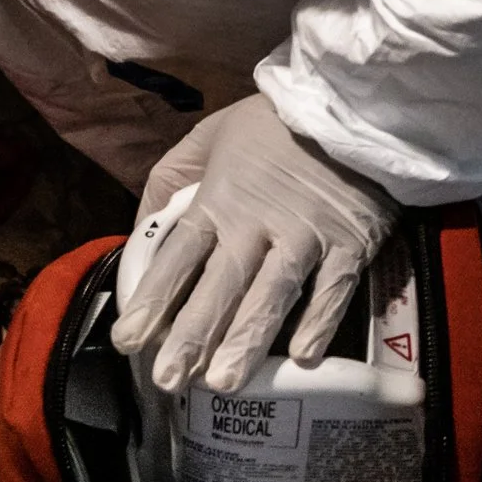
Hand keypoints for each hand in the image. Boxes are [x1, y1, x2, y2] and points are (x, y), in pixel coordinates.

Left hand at [110, 93, 397, 392]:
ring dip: (246, 340)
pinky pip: (334, 289)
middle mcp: (257, 222)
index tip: (128, 340)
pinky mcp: (351, 242)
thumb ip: (170, 183)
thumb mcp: (208, 136)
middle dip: (190, 336)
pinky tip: (302, 357)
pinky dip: (320, 321)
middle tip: (168, 380)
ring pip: (271, 295)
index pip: (176, 258)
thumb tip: (142, 232)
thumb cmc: (274, 121)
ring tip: (223, 382)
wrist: (352, 98)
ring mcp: (306, 235)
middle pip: (218, 286)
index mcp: (219, 198)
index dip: (151, 301)